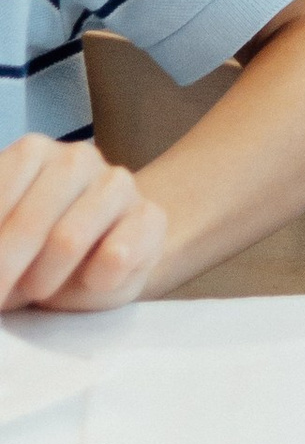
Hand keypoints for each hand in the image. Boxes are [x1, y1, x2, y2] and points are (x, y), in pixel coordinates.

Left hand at [0, 133, 165, 311]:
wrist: (106, 255)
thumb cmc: (40, 250)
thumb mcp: (5, 239)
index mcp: (34, 153)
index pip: (1, 185)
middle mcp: (77, 159)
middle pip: (30, 220)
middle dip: (6, 266)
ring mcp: (118, 185)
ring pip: (68, 240)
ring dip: (45, 278)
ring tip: (39, 290)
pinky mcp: (151, 217)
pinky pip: (118, 256)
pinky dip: (95, 280)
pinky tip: (90, 281)